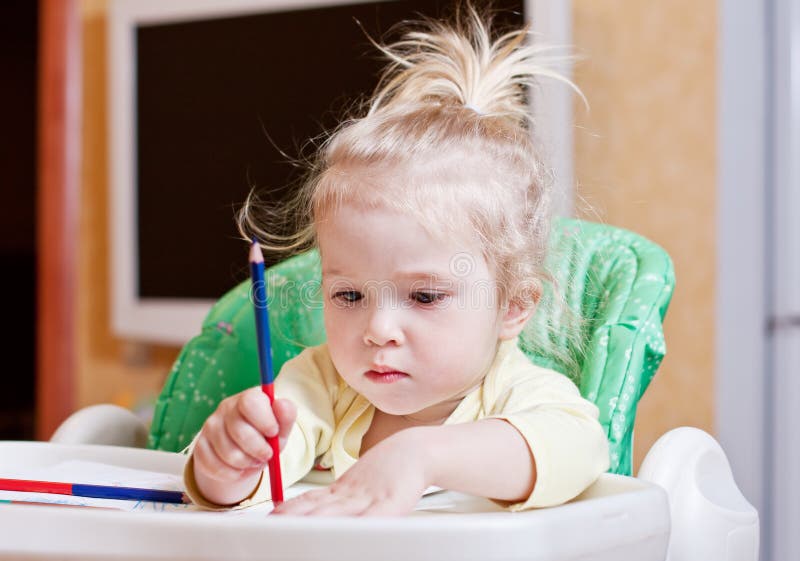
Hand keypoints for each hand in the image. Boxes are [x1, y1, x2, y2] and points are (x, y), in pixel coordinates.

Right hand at [193, 387, 295, 504]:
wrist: (245, 452)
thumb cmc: (266, 435)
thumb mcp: (281, 427)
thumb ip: (286, 415)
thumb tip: (281, 403)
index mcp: (247, 398)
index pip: (250, 402)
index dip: (264, 420)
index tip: (273, 433)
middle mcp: (226, 408)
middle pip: (239, 431)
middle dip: (258, 449)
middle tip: (267, 455)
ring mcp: (210, 426)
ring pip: (229, 453)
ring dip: (247, 464)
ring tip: (254, 461)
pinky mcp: (200, 447)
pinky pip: (216, 467)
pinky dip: (233, 474)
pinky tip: (239, 469)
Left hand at [272, 428, 429, 515]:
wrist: (415, 450)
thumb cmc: (389, 469)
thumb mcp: (356, 483)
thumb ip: (335, 497)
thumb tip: (303, 509)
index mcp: (342, 490)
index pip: (310, 500)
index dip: (292, 509)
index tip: (274, 516)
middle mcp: (352, 495)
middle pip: (319, 509)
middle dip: (296, 520)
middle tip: (276, 525)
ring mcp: (370, 499)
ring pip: (338, 513)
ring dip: (315, 522)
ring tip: (294, 528)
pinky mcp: (391, 505)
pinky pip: (372, 518)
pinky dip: (357, 525)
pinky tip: (345, 531)